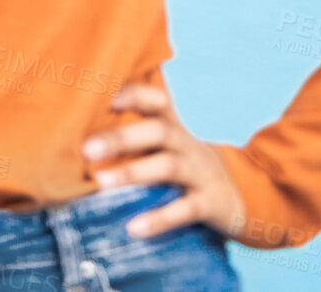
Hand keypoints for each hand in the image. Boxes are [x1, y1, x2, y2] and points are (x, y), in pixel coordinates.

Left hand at [81, 82, 246, 239]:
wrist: (241, 194)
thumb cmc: (184, 161)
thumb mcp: (168, 140)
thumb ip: (135, 127)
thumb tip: (80, 117)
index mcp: (173, 123)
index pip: (154, 98)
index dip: (129, 93)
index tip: (97, 95)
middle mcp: (186, 142)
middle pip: (157, 130)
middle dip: (121, 137)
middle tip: (86, 148)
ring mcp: (200, 171)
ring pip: (167, 166)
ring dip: (133, 173)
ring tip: (101, 184)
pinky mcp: (209, 203)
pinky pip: (184, 209)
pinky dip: (159, 219)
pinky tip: (133, 227)